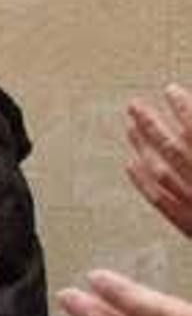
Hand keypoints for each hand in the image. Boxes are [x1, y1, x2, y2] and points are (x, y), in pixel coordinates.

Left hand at [125, 84, 191, 237]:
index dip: (185, 108)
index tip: (171, 89)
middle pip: (173, 149)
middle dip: (151, 124)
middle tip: (133, 105)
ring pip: (161, 172)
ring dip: (143, 148)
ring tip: (129, 129)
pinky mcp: (190, 226)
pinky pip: (159, 200)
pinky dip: (143, 181)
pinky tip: (130, 165)